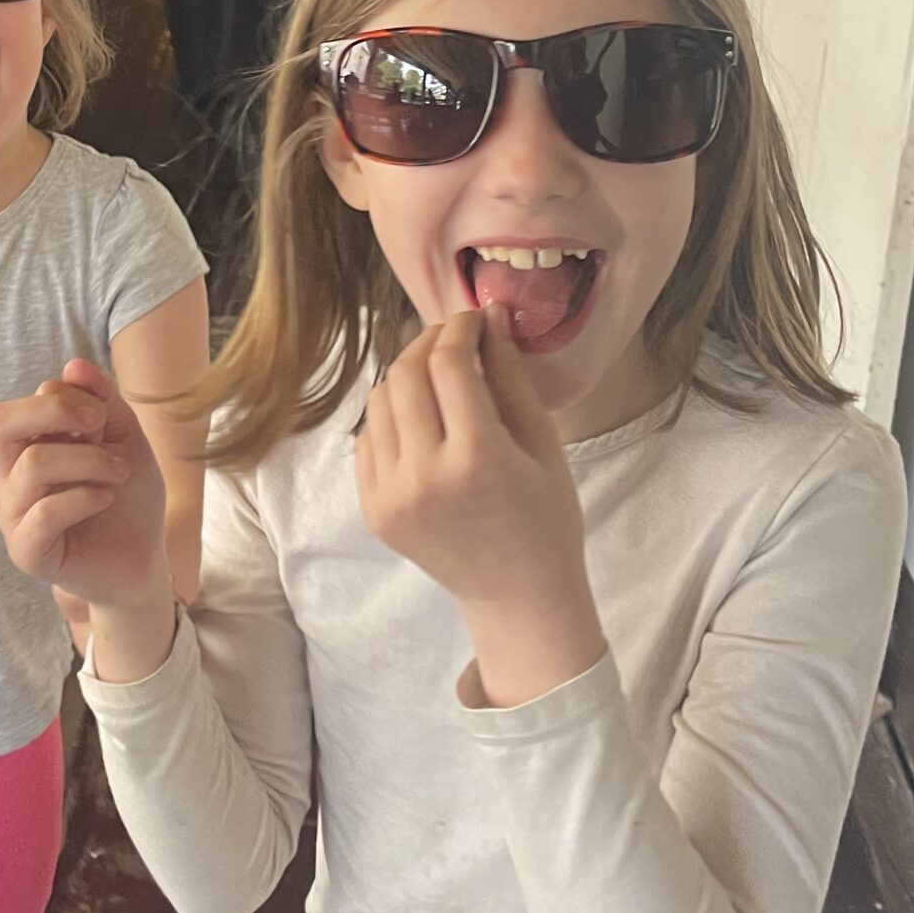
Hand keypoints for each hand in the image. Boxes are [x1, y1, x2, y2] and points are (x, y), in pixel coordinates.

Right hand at [0, 359, 169, 608]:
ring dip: (88, 460)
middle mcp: (8, 479)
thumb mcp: (123, 437)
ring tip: (119, 472)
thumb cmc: (128, 497)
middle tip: (98, 424)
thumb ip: (102, 400)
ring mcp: (13, 516)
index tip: (104, 419)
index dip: (69, 398)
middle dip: (54, 410)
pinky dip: (84, 497)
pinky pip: (43, 514)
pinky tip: (106, 498)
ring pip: (32, 465)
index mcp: (23, 448)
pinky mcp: (27, 552)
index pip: (22, 402)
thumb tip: (73, 364)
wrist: (143, 559)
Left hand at [357, 308, 604, 703]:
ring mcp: (391, 496)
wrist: (518, 596)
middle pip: (406, 374)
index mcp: (477, 457)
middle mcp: (424, 475)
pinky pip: (367, 439)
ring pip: (379, 402)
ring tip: (437, 376)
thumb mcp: (542, 443)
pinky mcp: (373, 510)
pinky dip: (390, 416)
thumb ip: (510, 376)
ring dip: (406, 375)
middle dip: (428, 342)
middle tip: (453, 338)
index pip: (449, 363)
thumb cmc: (545, 518)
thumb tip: (489, 316)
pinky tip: (420, 418)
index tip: (473, 320)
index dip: (459, 328)